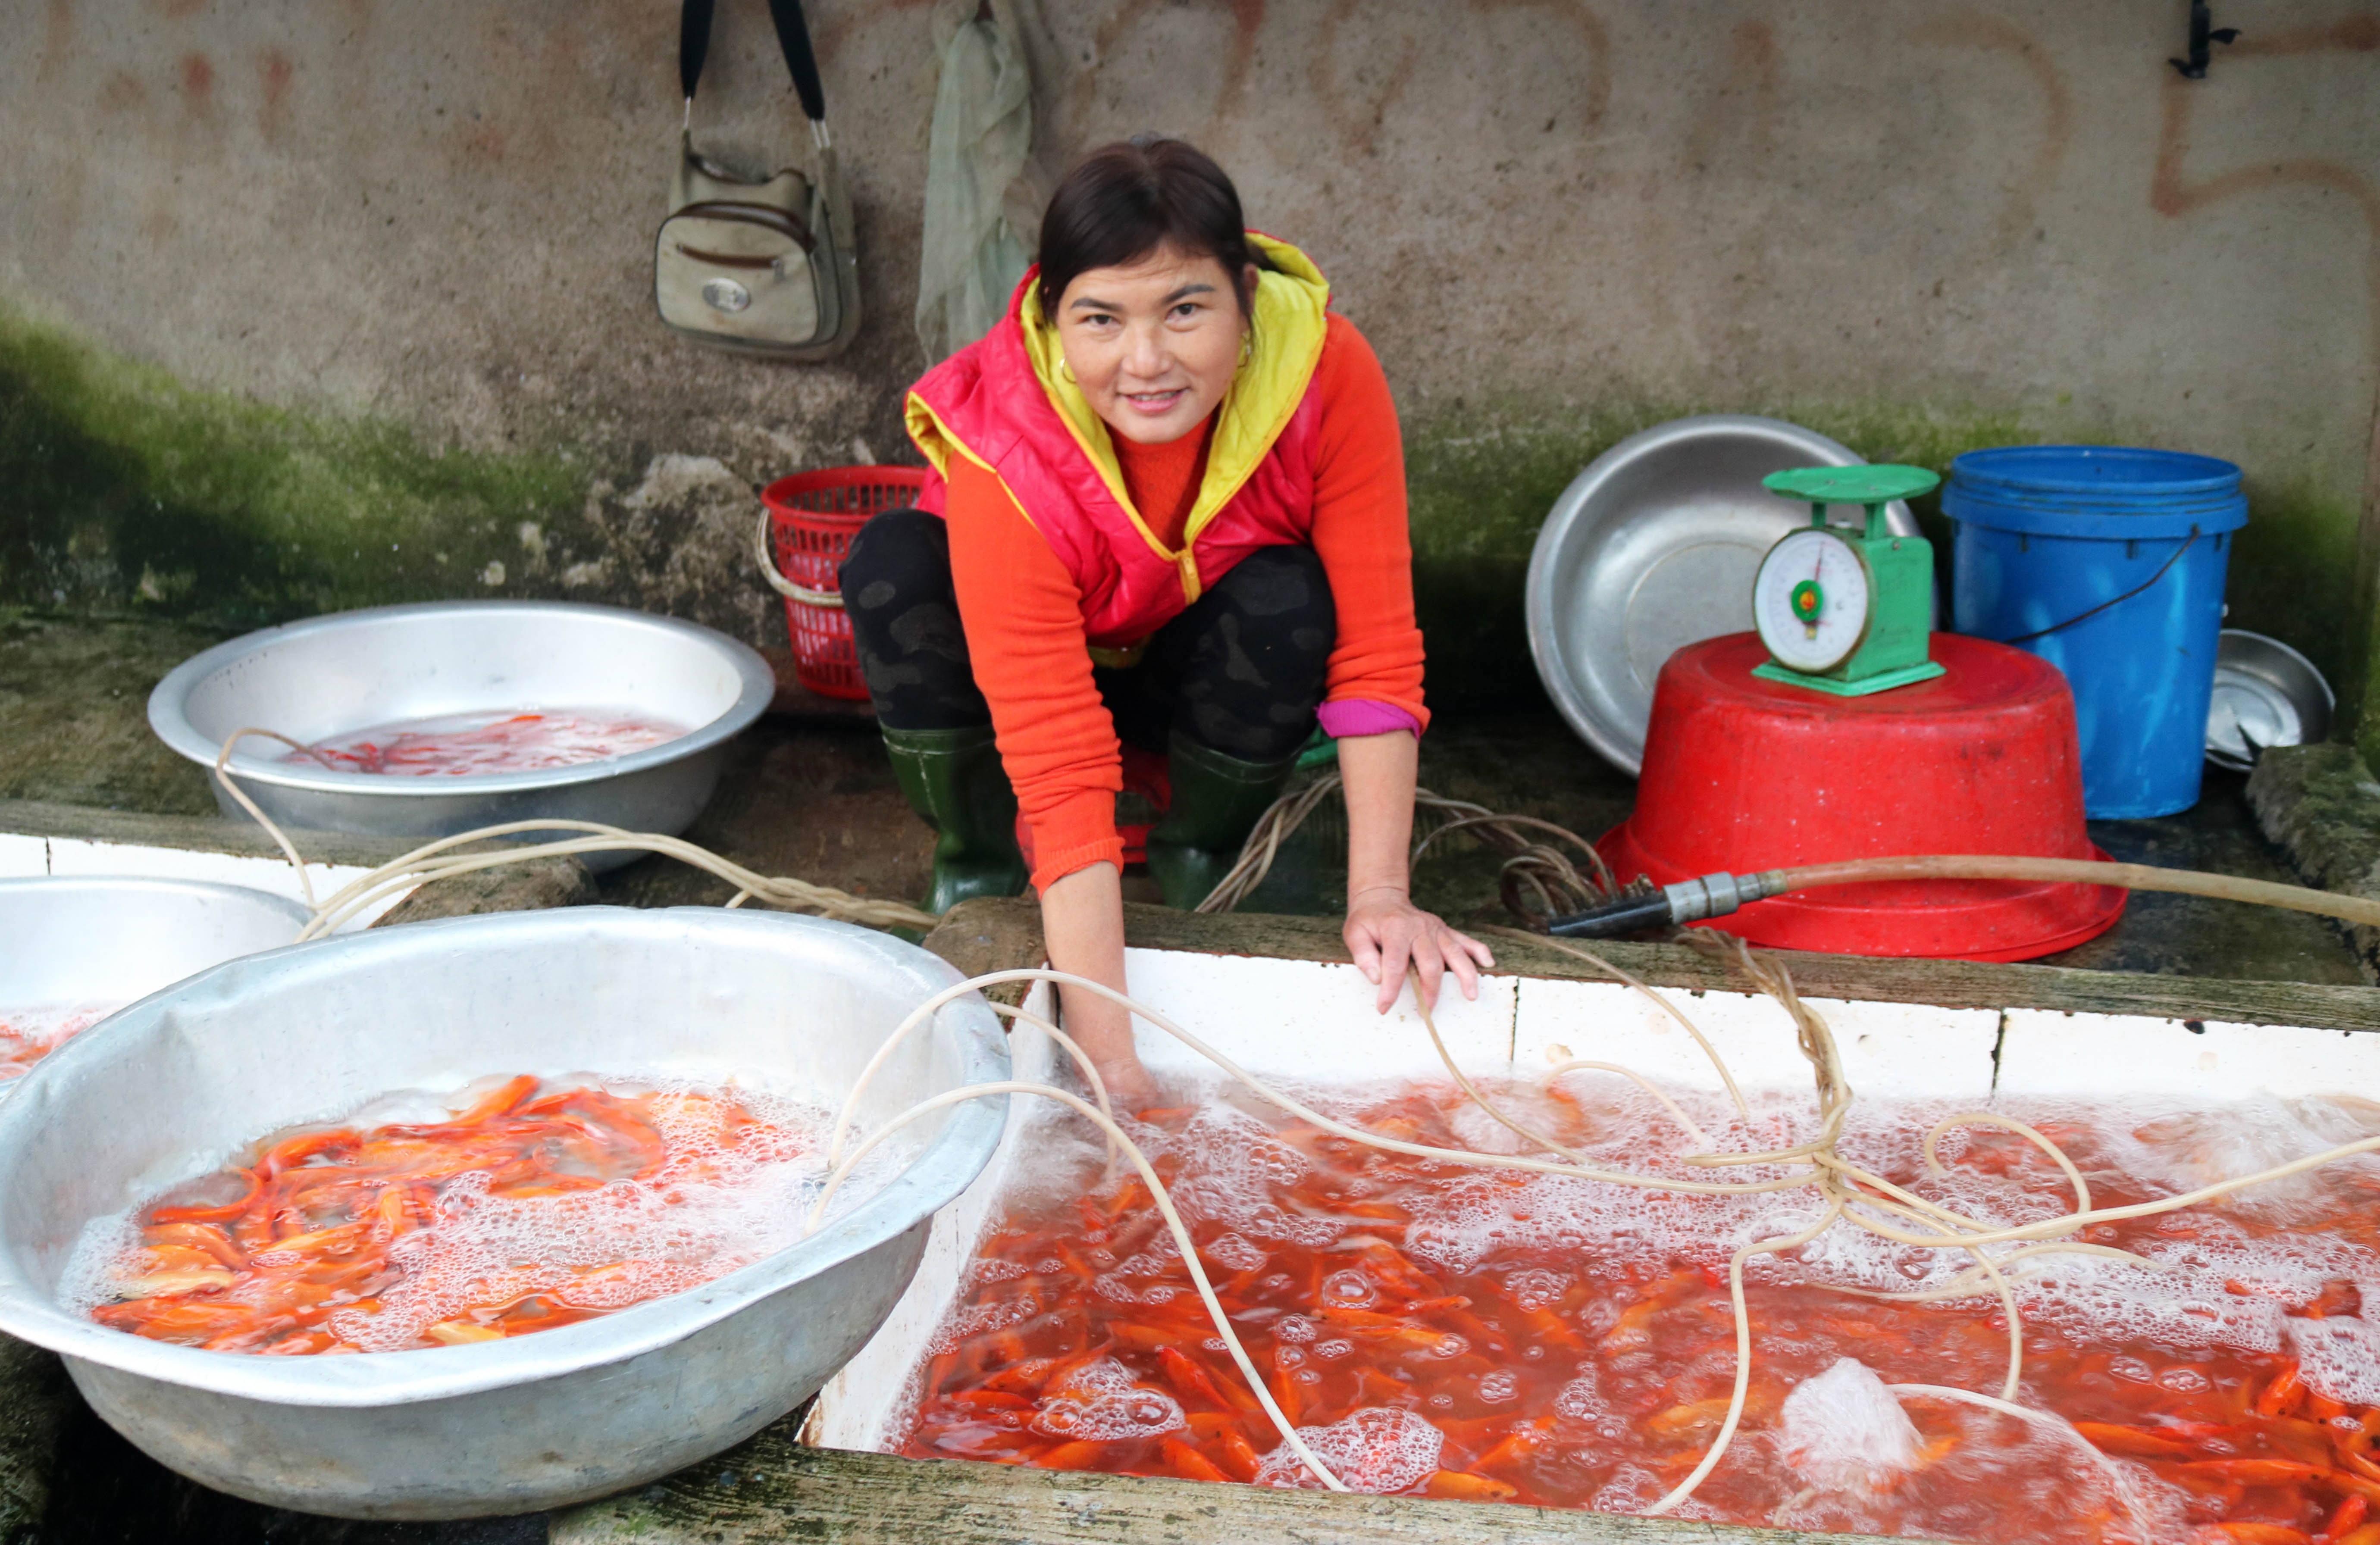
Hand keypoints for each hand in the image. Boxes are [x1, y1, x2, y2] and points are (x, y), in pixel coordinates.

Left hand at [1343, 886, 1494, 1013]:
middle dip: (1430, 989)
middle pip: (1430, 962)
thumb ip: (1363, 955)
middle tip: (1426, 1010)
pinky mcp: (1444, 930)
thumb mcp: (1355, 934)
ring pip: (1455, 952)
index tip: (1384, 1007)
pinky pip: (1465, 940)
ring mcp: (1435, 929)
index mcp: (1396, 930)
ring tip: (1471, 995)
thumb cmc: (1368, 920)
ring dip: (1465, 975)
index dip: (1390, 989)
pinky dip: (1479, 951)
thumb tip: (1376, 978)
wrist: (1382, 898)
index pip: (1395, 964)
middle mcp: (1420, 929)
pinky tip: (1488, 963)